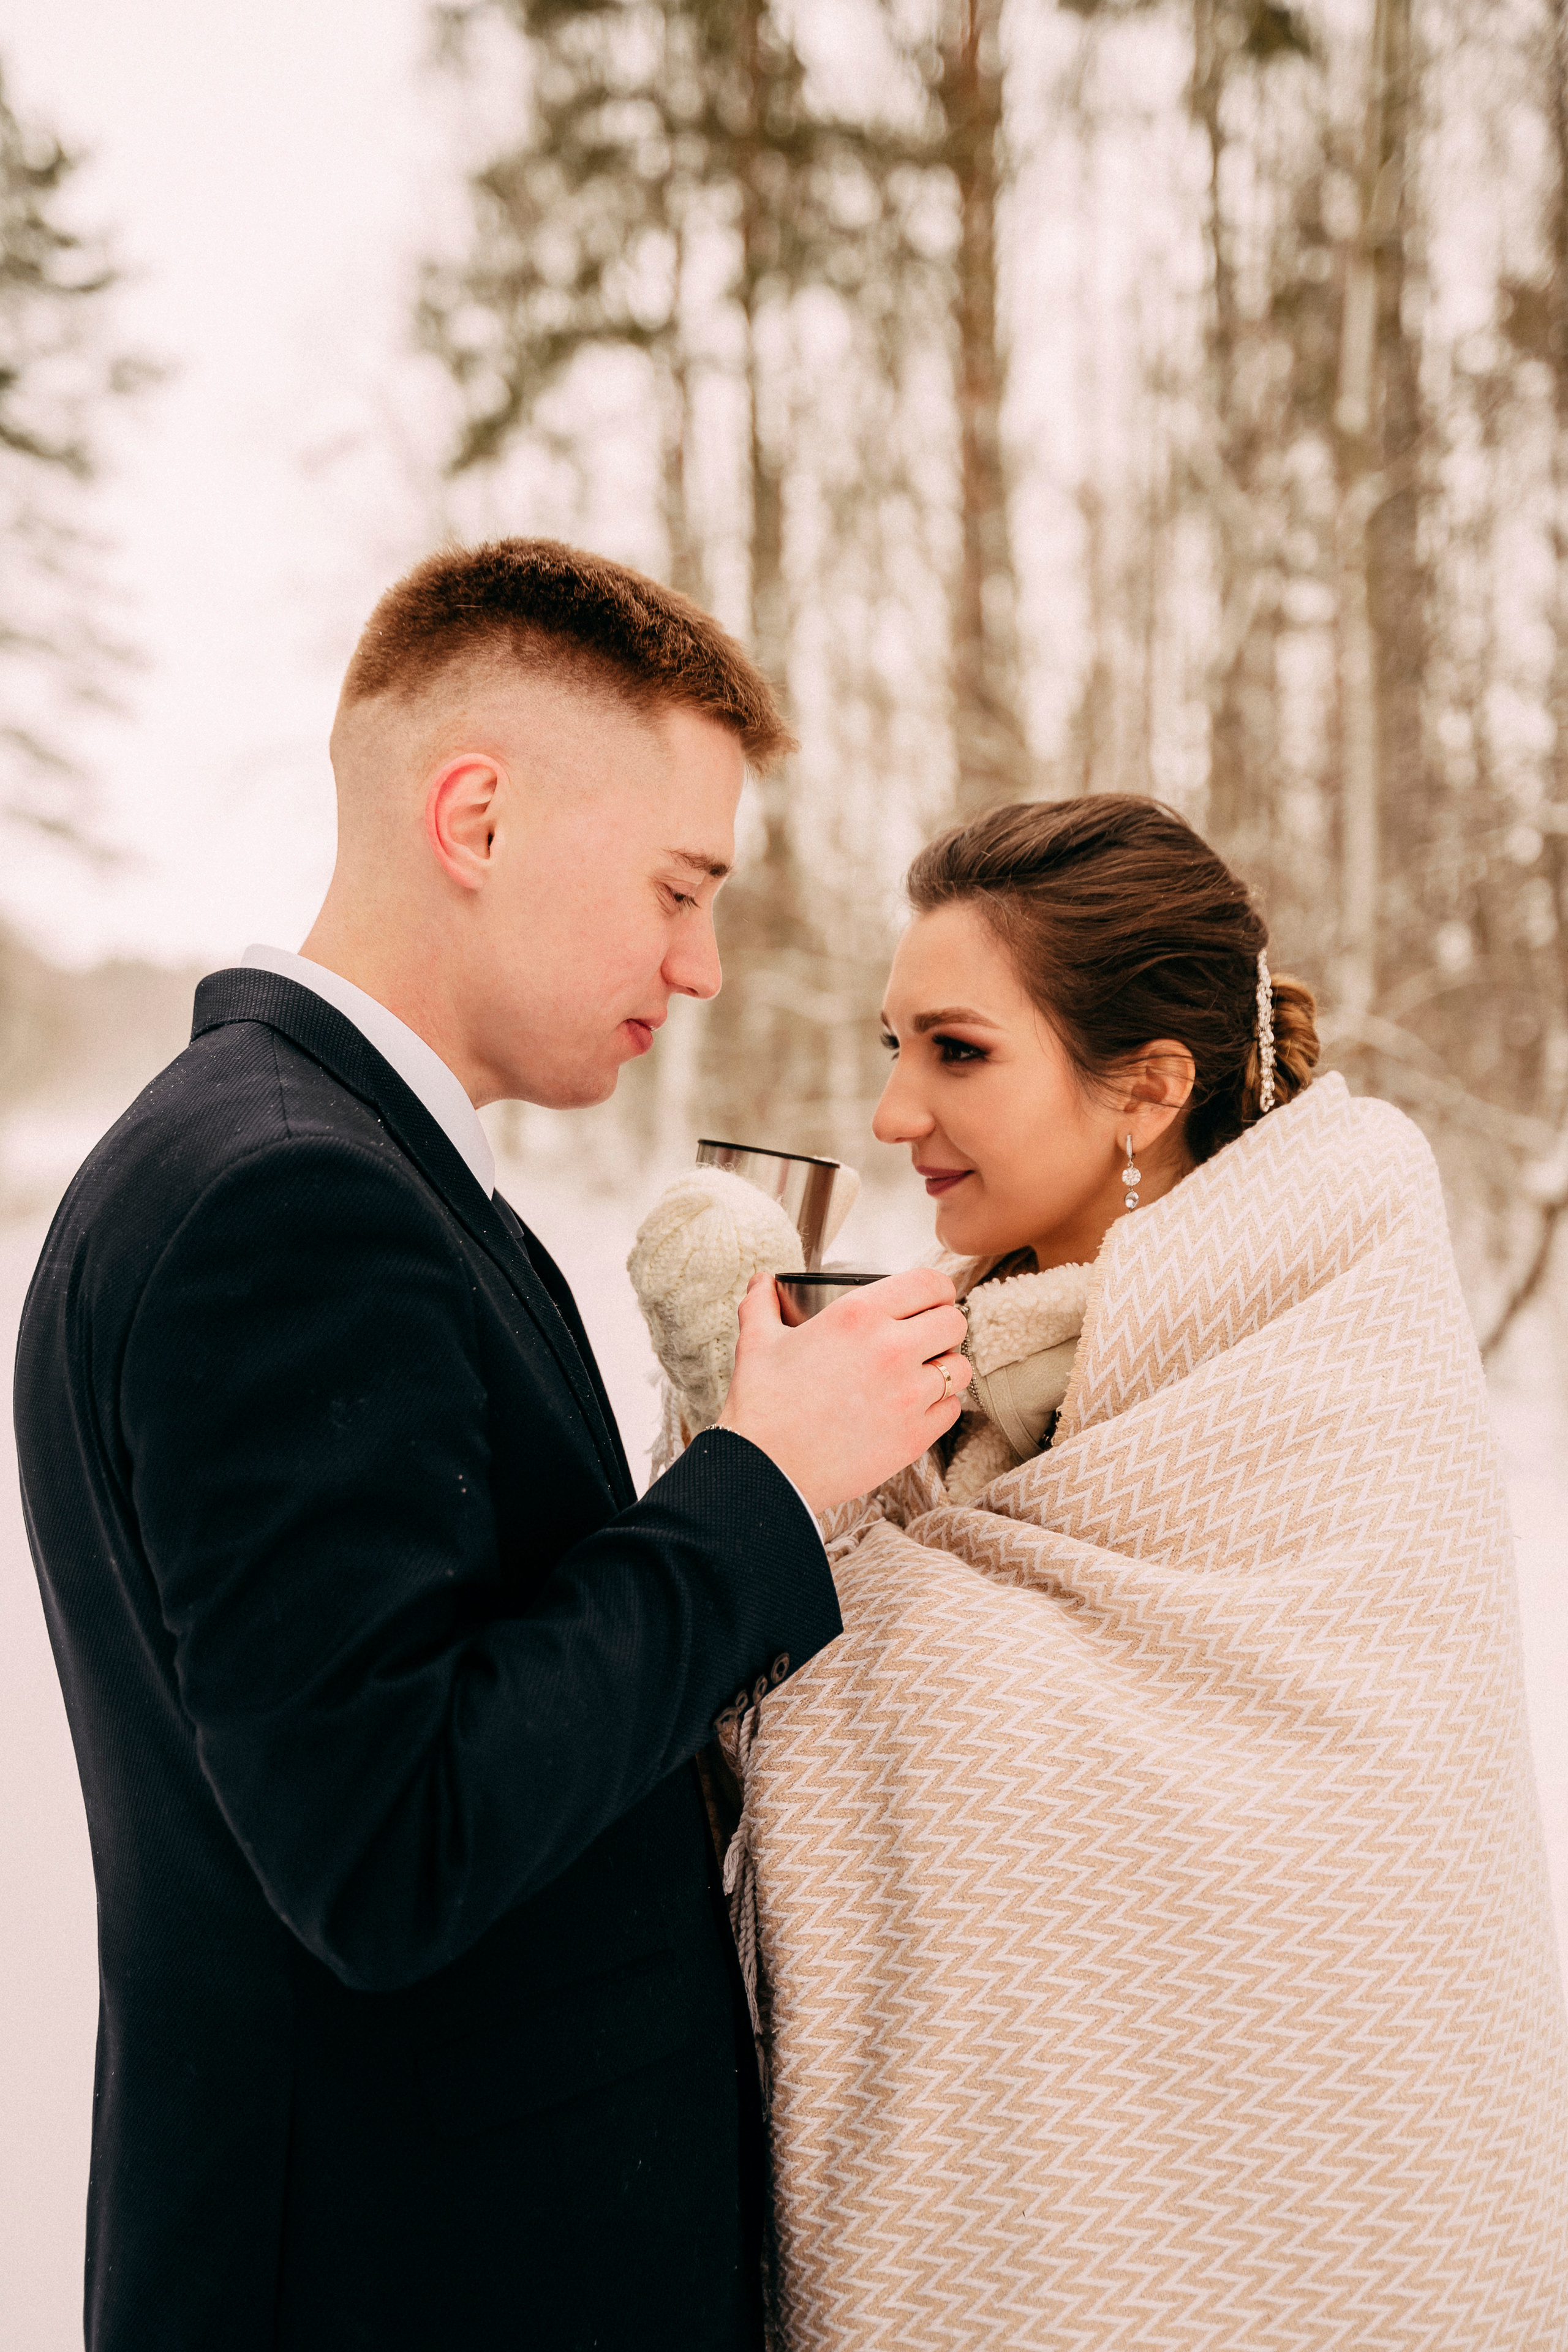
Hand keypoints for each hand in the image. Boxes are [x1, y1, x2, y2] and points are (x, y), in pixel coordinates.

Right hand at [716, 1268, 971, 1513]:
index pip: (929, 1283)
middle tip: (925, 1338)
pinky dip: (939, 1406)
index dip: (937, 1289)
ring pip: (959, 1369)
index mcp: (859, 1315)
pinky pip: (951, 1410)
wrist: (766, 1469)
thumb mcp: (756, 1342)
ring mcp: (908, 1395)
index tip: (931, 1300)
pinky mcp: (914, 1436)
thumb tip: (761, 1282)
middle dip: (943, 1327)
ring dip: (944, 1368)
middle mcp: (892, 1350)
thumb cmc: (761, 1405)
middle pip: (954, 1322)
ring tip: (921, 1375)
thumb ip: (762, 1304)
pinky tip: (914, 1407)